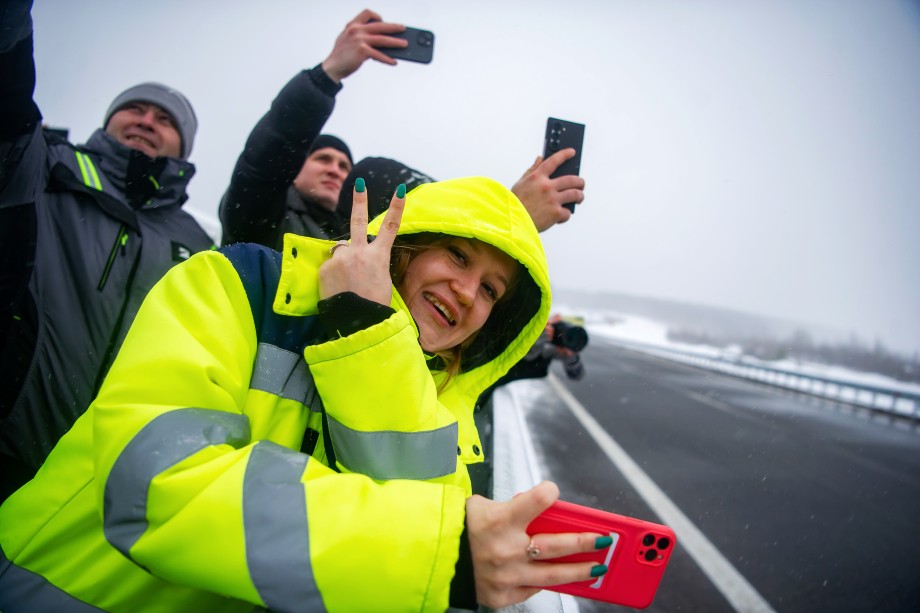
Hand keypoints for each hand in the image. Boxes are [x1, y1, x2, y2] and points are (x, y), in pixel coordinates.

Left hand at [318, 181, 404, 304]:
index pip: (390, 227)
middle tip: (359, 183)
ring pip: (341, 251)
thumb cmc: (374, 306)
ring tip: (348, 282)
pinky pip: (330, 265)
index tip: (400, 190)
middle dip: (359, 200)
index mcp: (378, 257)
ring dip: (344, 261)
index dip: (396, 207)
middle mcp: (359, 252)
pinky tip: (338, 288)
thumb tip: (357, 258)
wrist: (355, 321)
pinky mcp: (326, 267)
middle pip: (358, 221)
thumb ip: (370, 263)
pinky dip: (333, 274)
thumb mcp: (381, 281)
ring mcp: (341, 258)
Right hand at [321, 9, 407, 82]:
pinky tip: (394, 62)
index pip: (367, 13)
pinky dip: (388, 59)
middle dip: (393, 27)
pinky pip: (379, 54)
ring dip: (395, 42)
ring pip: (383, 39)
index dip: (376, 16)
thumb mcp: (347, 40)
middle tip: (403, 29)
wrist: (332, 68)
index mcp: (352, 25)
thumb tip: (380, 41)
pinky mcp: (362, 51)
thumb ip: (359, 36)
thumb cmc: (341, 56)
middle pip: (380, 25)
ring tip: (404, 44)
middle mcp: (356, 30)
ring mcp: (359, 40)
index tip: (383, 21)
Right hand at [466, 481, 607, 608]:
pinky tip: (563, 578)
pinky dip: (547, 583)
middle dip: (585, 542)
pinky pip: (533, 590)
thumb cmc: (460, 530)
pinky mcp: (502, 595)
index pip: (536, 499)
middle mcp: (505, 549)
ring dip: (580, 571)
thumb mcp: (480, 507)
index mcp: (498, 520)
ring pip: (553, 575)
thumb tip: (540, 506)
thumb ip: (512, 506)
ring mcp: (506, 575)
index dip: (548, 492)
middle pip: (557, 544)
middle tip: (604, 539)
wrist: (435, 559)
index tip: (554, 491)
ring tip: (598, 567)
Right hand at [510, 149, 585, 231]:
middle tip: (581, 184)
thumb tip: (540, 158)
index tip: (572, 152)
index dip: (564, 154)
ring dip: (580, 196)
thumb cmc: (514, 204)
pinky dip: (565, 214)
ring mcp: (553, 200)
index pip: (554, 161)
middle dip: (580, 181)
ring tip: (579, 198)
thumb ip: (532, 170)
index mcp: (537, 177)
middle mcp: (547, 186)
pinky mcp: (556, 213)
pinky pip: (568, 212)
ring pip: (575, 194)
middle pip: (571, 179)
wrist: (511, 223)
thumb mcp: (520, 184)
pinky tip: (561, 216)